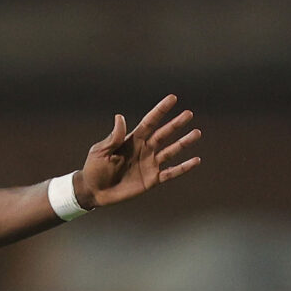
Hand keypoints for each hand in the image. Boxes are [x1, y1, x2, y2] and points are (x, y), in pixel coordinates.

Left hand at [75, 94, 201, 208]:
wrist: (93, 192)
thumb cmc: (94, 169)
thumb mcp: (100, 151)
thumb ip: (113, 138)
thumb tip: (120, 117)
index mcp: (131, 141)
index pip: (149, 122)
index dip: (160, 110)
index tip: (172, 98)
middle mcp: (143, 150)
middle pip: (163, 134)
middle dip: (175, 124)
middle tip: (188, 113)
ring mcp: (149, 164)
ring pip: (171, 151)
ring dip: (183, 142)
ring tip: (196, 133)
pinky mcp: (152, 180)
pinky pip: (171, 173)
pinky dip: (183, 167)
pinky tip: (196, 160)